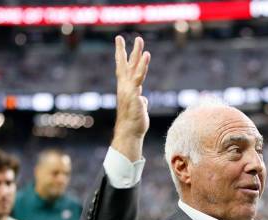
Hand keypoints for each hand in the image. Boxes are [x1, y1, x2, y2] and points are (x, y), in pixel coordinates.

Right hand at [113, 35, 150, 159]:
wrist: (129, 133)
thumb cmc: (134, 123)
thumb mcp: (139, 108)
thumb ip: (140, 101)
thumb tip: (142, 99)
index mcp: (126, 89)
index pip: (123, 69)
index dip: (122, 56)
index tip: (121, 43)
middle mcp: (125, 87)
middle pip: (126, 65)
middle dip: (128, 50)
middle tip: (129, 37)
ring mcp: (129, 90)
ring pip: (133, 68)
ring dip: (137, 53)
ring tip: (140, 41)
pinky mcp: (134, 94)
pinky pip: (139, 77)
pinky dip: (142, 66)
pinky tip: (147, 56)